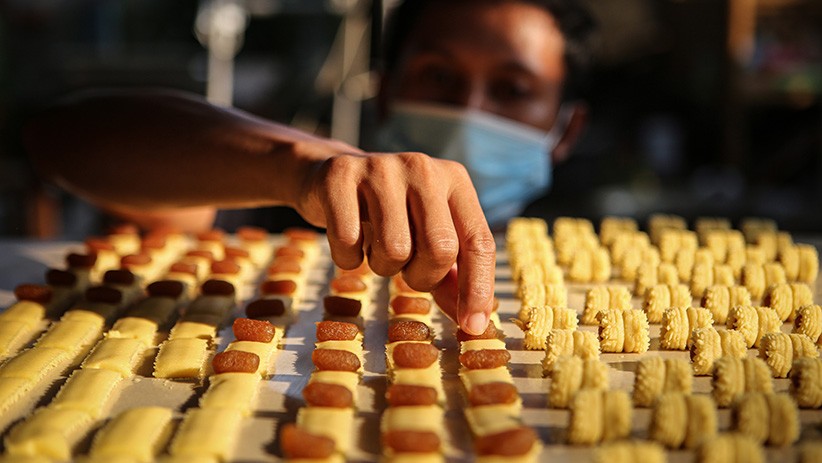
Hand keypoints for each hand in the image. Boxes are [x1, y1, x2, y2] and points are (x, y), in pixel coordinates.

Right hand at [296, 151, 495, 334]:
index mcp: (455, 181)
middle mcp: (423, 168)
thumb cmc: (390, 214)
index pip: (479, 241)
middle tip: (407, 271)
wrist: (330, 176)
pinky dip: (348, 258)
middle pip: (440, 248)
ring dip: (383, 267)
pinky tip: (350, 241)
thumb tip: (472, 321)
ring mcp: (380, 168)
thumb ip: (452, 276)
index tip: (471, 326)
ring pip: (394, 249)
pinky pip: (348, 242)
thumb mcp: (426, 236)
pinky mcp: (340, 176)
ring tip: (376, 248)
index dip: (478, 289)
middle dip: (423, 277)